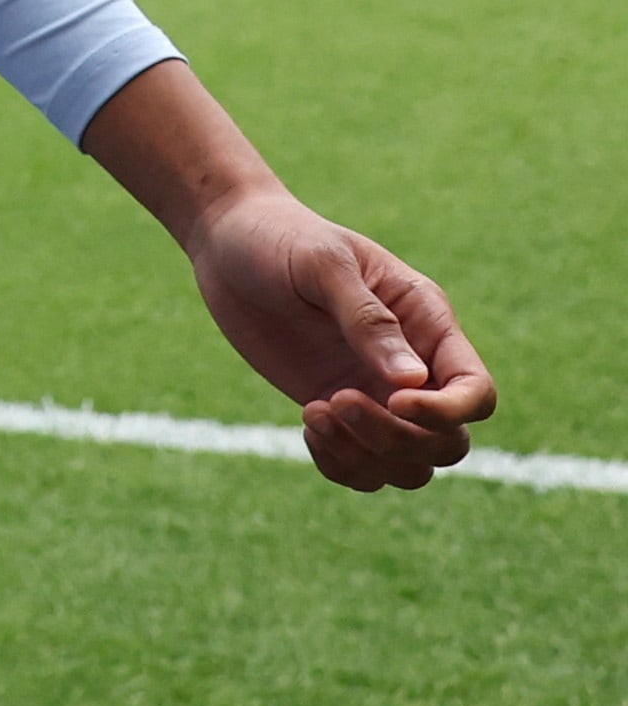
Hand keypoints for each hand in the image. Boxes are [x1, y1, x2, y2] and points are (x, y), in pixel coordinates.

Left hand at [180, 188, 495, 489]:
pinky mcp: (337, 409)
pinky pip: (363, 467)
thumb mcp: (323, 264)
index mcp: (427, 323)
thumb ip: (368, 320)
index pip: (475, 392)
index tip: (394, 400)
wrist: (229, 241)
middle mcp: (413, 366)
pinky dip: (342, 464)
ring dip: (368, 458)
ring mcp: (375, 393)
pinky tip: (308, 421)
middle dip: (399, 440)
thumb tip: (413, 382)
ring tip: (315, 413)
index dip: (448, 412)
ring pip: (410, 466)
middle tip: (337, 400)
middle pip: (447, 442)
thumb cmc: (282, 239)